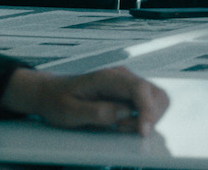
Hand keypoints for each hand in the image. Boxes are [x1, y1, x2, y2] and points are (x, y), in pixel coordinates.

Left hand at [1, 66, 169, 134]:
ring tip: (121, 126)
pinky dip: (143, 117)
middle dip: (149, 117)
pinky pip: (147, 104)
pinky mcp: (128, 92)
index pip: (138, 88)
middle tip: (123, 128)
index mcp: (107, 77)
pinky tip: (123, 123)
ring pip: (156, 99)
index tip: (143, 131)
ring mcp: (127, 83)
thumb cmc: (58, 100)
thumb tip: (123, 113)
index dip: (147, 110)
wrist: (51, 93)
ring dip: (147, 117)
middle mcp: (121, 76)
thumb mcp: (70, 111)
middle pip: (154, 94)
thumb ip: (96, 112)